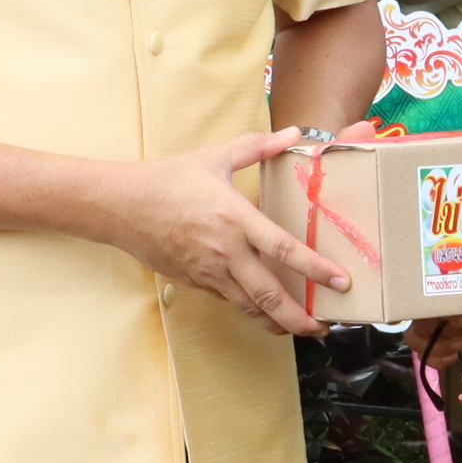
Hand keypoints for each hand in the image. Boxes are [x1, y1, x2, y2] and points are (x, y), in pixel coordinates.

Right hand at [79, 128, 363, 335]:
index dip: (315, 269)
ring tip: (303, 329)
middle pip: (269, 295)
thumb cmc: (167, 180)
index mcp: (235, 218)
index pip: (283, 249)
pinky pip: (230, 299)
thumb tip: (294, 133)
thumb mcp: (214, 156)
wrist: (120, 206)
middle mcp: (225, 251)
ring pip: (250, 307)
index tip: (341, 282)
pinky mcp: (195, 281)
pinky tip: (266, 311)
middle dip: (301, 317)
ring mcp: (209, 272)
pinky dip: (251, 309)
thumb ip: (258, 147)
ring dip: (279, 322)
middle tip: (327, 327)